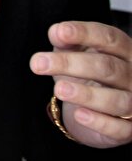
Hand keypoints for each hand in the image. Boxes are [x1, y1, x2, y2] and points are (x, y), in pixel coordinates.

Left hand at [31, 21, 131, 147]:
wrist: (96, 110)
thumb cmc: (87, 74)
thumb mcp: (75, 53)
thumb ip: (66, 41)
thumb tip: (57, 32)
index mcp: (124, 51)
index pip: (110, 38)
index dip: (85, 33)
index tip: (58, 32)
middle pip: (108, 67)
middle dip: (72, 64)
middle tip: (38, 64)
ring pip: (116, 99)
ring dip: (87, 95)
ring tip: (59, 89)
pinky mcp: (128, 128)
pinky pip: (120, 128)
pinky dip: (100, 122)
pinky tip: (79, 115)